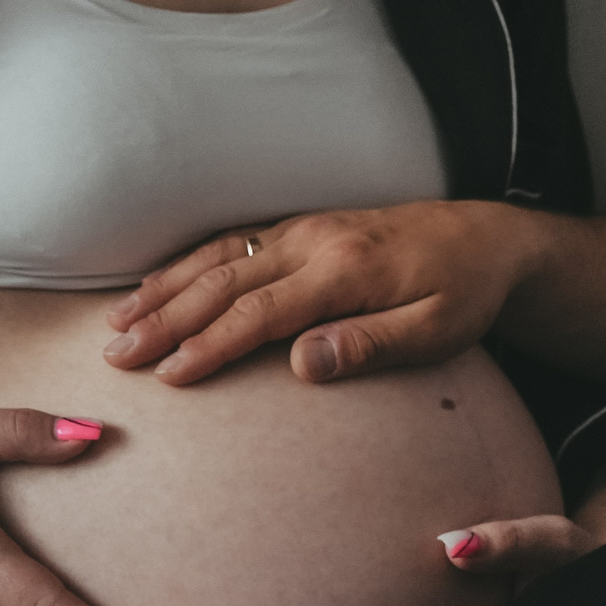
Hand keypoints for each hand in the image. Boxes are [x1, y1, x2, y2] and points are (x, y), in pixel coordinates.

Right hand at [100, 199, 544, 386]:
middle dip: (165, 320)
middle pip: (224, 284)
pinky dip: (187, 264)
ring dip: (164, 290)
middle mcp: (314, 243)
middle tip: (116, 357)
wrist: (489, 238)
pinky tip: (156, 285)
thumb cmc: (466, 292)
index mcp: (344, 272)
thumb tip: (300, 365)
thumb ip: (369, 346)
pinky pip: (232, 243)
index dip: (209, 346)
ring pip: (218, 259)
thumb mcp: (436, 330)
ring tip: (117, 323)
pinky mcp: (303, 228)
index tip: (167, 376)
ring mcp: (304, 230)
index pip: (261, 314)